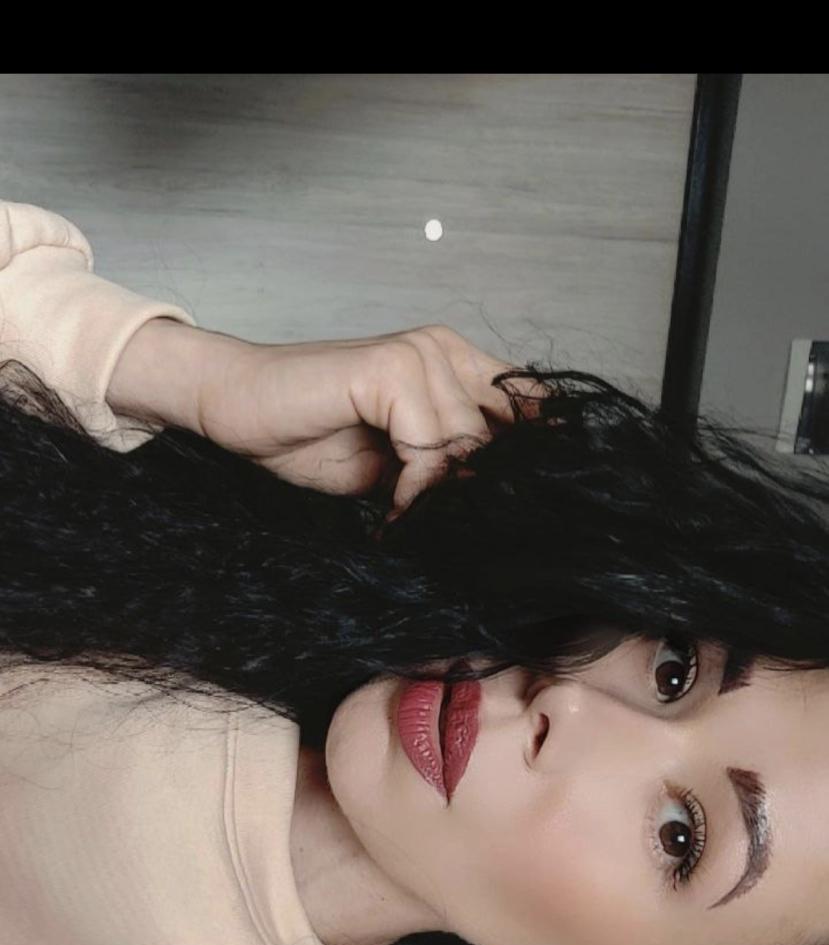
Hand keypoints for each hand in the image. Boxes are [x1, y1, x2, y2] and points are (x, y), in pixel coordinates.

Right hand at [190, 324, 523, 515]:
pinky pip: (430, 447)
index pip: (528, 406)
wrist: (238, 410)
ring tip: (399, 510)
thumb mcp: (399, 463)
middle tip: (432, 519)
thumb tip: (500, 502)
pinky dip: (414, 487)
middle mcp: (442, 349)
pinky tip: (390, 503)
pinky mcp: (389, 369)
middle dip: (474, 489)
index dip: (531, 460)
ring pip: (467, 445)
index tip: (512, 509)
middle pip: (502, 438)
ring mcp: (417, 353)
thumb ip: (447, 468)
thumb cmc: (310, 436)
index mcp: (453, 363)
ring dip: (437, 493)